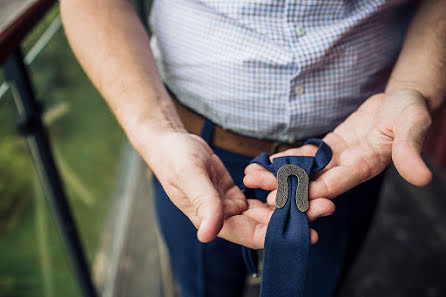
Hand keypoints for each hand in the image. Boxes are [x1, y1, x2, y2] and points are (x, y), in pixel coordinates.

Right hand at [144, 130, 333, 248]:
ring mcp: (230, 204)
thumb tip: (207, 234)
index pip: (251, 234)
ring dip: (290, 204)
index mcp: (214, 220)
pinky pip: (260, 194)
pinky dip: (277, 190)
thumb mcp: (189, 176)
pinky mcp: (234, 191)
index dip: (279, 236)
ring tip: (318, 197)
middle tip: (325, 207)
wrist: (170, 142)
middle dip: (294, 218)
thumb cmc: (174, 158)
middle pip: (265, 224)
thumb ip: (202, 203)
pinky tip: (297, 186)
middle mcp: (225, 217)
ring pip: (266, 210)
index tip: (308, 232)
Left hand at [244, 89, 432, 203]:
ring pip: (305, 170)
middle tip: (256, 189)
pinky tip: (265, 161)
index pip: (334, 183)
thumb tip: (423, 177)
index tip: (283, 199)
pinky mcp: (331, 149)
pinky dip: (287, 158)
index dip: (309, 192)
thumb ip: (411, 149)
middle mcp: (349, 168)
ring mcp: (338, 160)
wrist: (402, 102)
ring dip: (278, 173)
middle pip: (313, 181)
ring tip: (251, 174)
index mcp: (366, 165)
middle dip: (284, 186)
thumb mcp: (414, 124)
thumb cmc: (411, 110)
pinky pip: (306, 156)